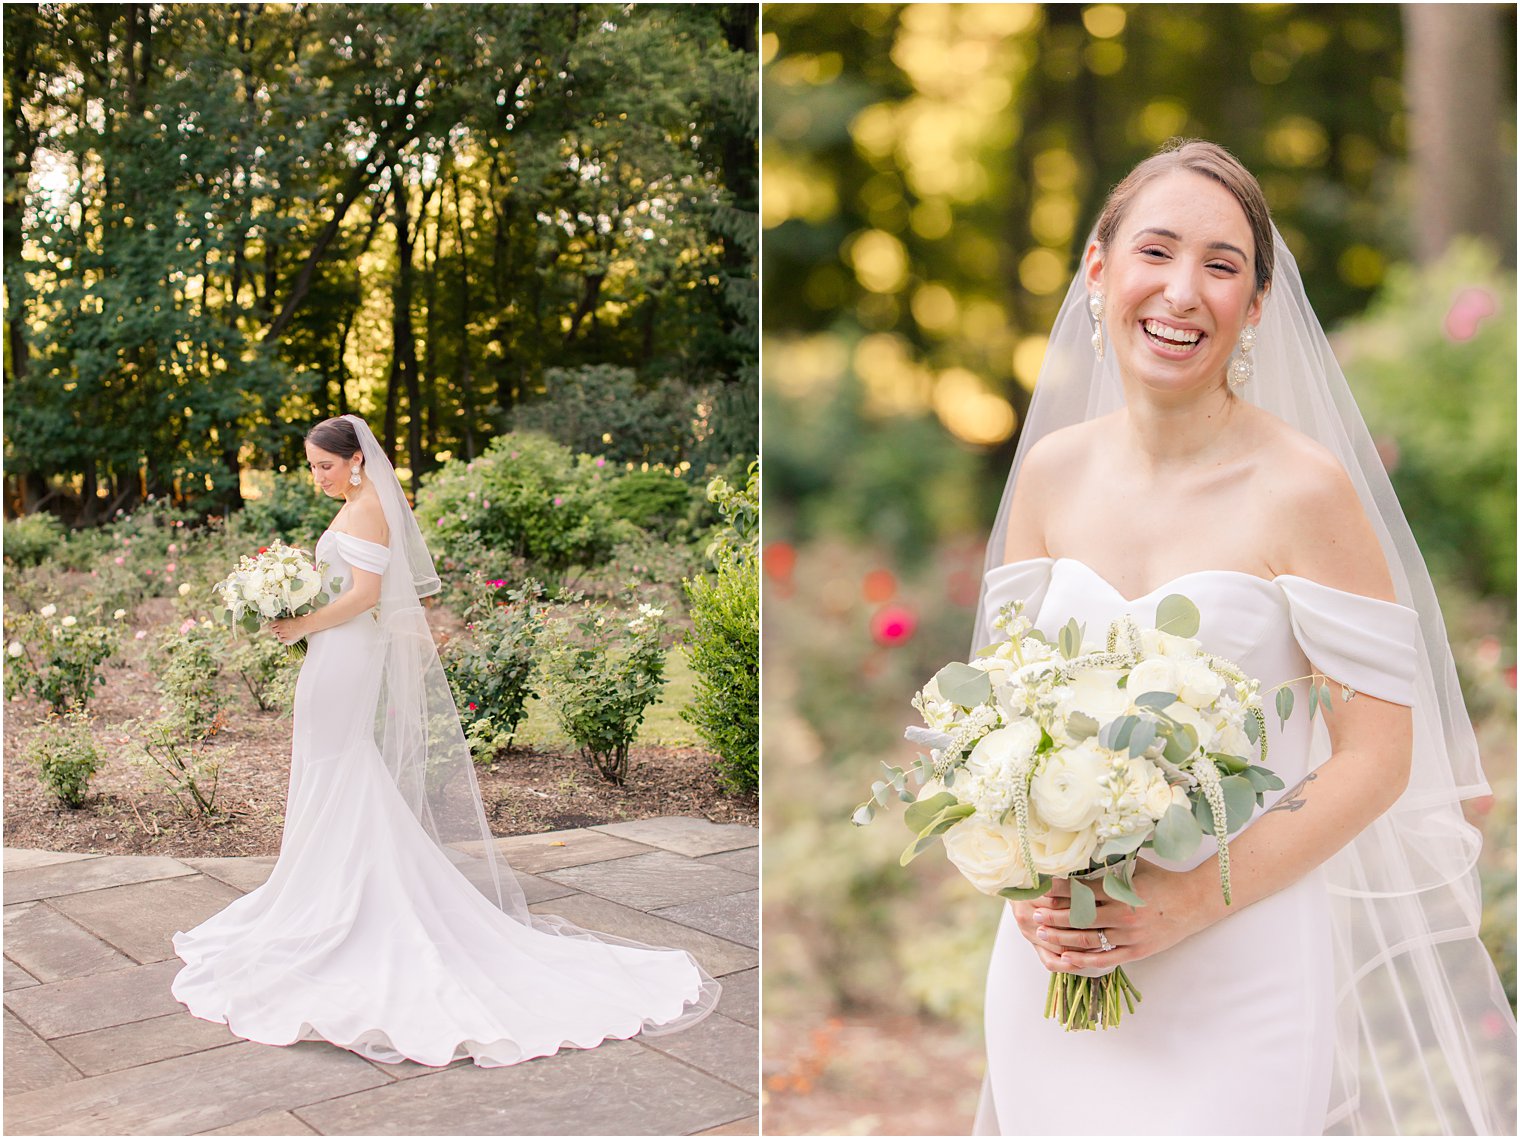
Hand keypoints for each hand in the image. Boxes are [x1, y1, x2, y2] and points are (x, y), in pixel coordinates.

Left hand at [267, 616, 306, 645]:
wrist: (305, 624)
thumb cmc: (299, 619)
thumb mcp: (289, 617)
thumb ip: (283, 620)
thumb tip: (280, 622)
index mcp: (279, 622)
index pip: (270, 625)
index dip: (272, 626)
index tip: (274, 626)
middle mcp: (280, 628)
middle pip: (273, 631)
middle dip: (276, 630)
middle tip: (279, 629)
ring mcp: (284, 634)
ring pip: (278, 635)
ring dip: (280, 634)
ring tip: (285, 632)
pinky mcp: (288, 638)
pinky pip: (282, 640)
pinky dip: (283, 639)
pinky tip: (286, 636)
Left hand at [1009, 864, 1212, 972]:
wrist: (1193, 903)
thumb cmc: (1161, 880)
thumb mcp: (1135, 866)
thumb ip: (1108, 864)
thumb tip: (1079, 850)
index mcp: (1121, 892)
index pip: (1082, 892)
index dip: (1059, 891)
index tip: (1040, 889)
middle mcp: (1124, 915)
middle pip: (1080, 918)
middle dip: (1054, 916)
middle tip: (1034, 915)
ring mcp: (1129, 936)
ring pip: (1089, 940)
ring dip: (1062, 938)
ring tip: (1042, 933)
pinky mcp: (1136, 952)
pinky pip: (1105, 959)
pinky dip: (1084, 960)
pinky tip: (1066, 958)